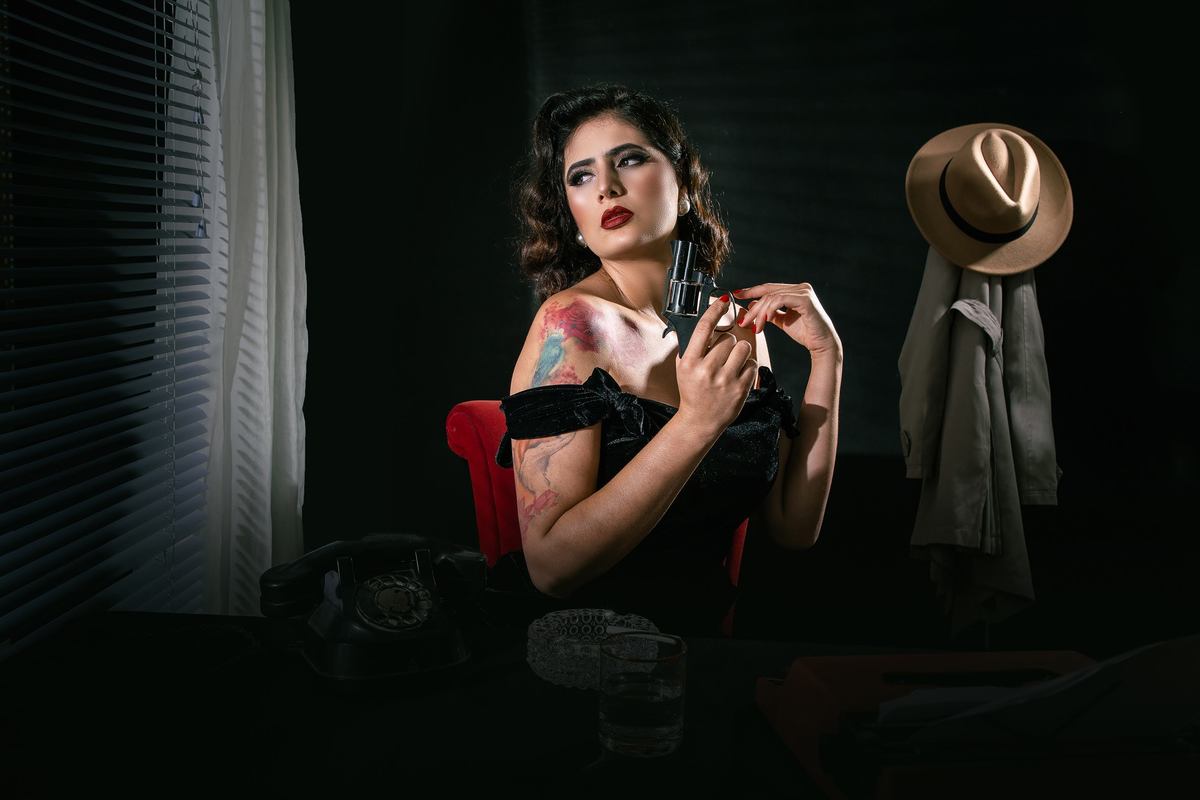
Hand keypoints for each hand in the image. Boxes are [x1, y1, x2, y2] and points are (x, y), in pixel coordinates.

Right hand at [674, 294, 757, 436]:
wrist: (700, 421)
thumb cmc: (692, 391)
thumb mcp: (683, 368)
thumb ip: (691, 346)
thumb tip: (704, 321)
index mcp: (691, 362)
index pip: (704, 328)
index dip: (715, 310)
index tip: (723, 300)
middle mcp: (708, 370)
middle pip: (728, 338)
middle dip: (728, 343)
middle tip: (722, 354)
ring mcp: (726, 380)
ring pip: (743, 348)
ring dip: (740, 351)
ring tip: (733, 362)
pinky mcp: (741, 389)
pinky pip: (752, 364)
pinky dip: (747, 366)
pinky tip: (738, 374)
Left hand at [734, 283, 841, 356]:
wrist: (821, 344)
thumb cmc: (805, 333)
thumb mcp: (783, 321)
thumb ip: (770, 312)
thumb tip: (753, 304)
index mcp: (795, 290)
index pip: (769, 288)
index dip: (751, 290)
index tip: (736, 294)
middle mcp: (800, 287)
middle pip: (768, 292)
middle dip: (753, 307)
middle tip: (743, 321)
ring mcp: (803, 291)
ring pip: (772, 297)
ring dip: (760, 313)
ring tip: (755, 327)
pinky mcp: (805, 299)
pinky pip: (780, 301)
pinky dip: (769, 311)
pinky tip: (765, 321)